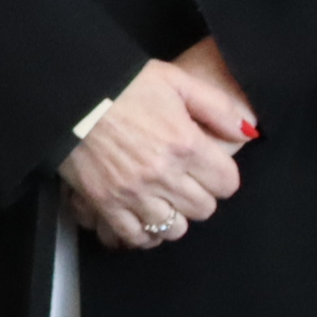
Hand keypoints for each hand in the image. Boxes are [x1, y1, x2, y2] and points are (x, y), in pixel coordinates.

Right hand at [58, 48, 253, 248]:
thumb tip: (247, 131)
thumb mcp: (176, 80)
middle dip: (199, 194)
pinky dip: (143, 231)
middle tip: (184, 180)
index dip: (220, 175)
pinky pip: (135, 236)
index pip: (227, 184)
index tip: (207, 167)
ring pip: (174, 228)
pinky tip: (141, 215)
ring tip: (162, 198)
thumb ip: (217, 107)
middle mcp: (164, 174)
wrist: (69, 93)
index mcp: (186, 144)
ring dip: (173, 215)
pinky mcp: (105, 202)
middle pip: (203, 208)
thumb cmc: (123, 84)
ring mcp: (133, 193)